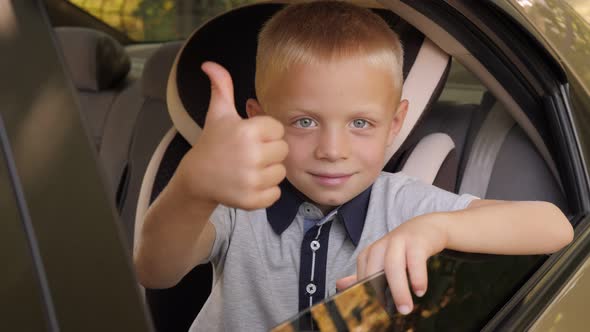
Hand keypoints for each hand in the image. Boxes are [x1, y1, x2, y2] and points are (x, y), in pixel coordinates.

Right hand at [177, 61, 287, 209]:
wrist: (197, 179)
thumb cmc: (212, 143)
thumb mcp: (218, 114)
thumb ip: (221, 87)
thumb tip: (209, 63)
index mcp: (247, 131)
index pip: (277, 129)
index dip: (265, 133)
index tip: (249, 137)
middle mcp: (250, 155)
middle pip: (282, 150)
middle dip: (269, 152)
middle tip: (249, 154)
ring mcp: (251, 180)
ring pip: (280, 172)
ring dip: (268, 171)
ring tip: (248, 168)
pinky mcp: (252, 200)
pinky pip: (275, 193)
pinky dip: (265, 191)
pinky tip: (248, 183)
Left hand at [336, 214, 448, 314]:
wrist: (428, 227)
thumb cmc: (404, 248)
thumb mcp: (383, 259)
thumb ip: (364, 274)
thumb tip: (339, 285)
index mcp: (371, 252)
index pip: (362, 275)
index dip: (369, 293)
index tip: (379, 309)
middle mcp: (382, 245)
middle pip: (374, 271)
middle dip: (380, 294)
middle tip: (390, 313)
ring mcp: (399, 241)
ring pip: (393, 266)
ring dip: (399, 290)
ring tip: (405, 308)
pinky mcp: (417, 241)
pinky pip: (415, 260)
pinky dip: (417, 277)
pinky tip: (419, 291)